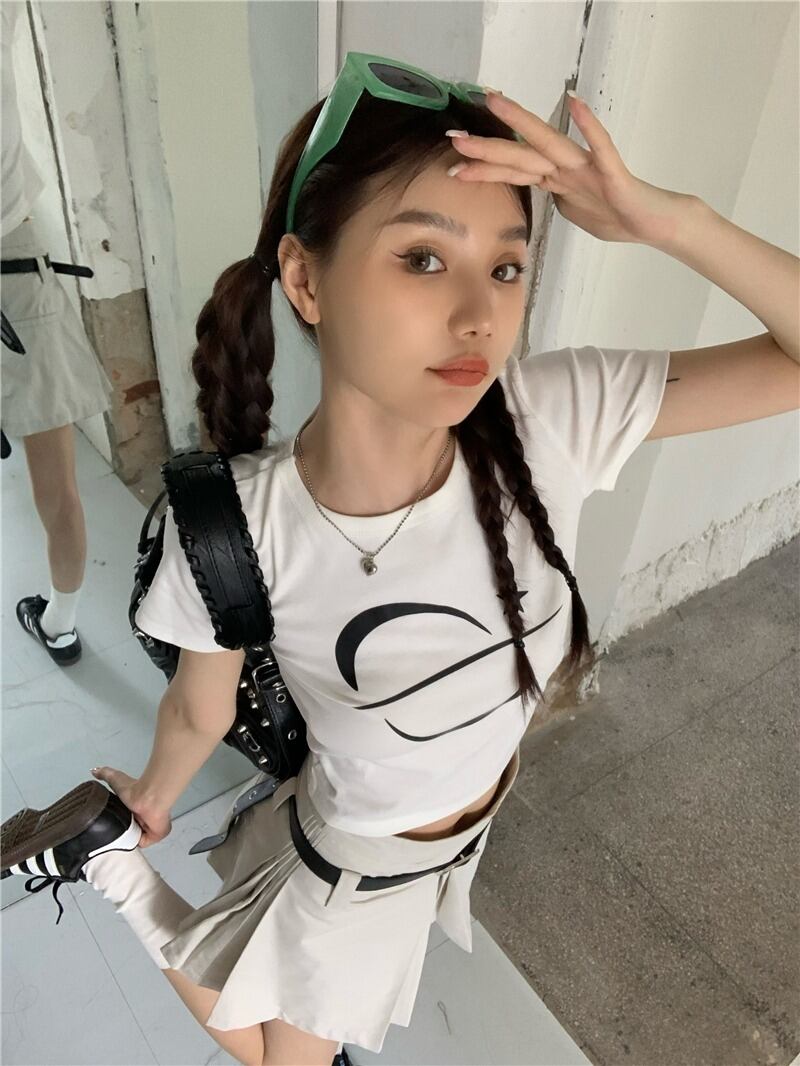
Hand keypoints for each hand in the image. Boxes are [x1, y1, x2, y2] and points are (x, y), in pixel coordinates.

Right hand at [91, 766, 171, 847]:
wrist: (146, 798)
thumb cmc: (135, 790)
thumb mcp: (115, 778)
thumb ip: (105, 774)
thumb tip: (95, 770)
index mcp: (135, 808)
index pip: (125, 819)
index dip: (118, 824)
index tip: (110, 826)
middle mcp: (144, 817)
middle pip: (130, 831)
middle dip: (122, 834)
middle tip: (113, 834)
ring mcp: (151, 826)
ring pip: (136, 838)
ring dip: (129, 839)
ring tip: (120, 838)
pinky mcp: (156, 834)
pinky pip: (144, 843)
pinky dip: (136, 842)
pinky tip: (129, 840)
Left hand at [446, 90, 693, 247]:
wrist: (655, 223)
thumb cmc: (619, 218)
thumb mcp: (576, 214)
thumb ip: (558, 201)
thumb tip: (546, 196)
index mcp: (557, 182)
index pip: (514, 174)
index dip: (484, 169)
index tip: (453, 165)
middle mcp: (568, 170)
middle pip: (521, 156)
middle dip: (487, 149)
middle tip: (453, 139)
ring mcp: (589, 169)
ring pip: (549, 144)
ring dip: (522, 123)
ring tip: (494, 103)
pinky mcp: (612, 173)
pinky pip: (600, 146)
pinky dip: (588, 126)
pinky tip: (574, 102)